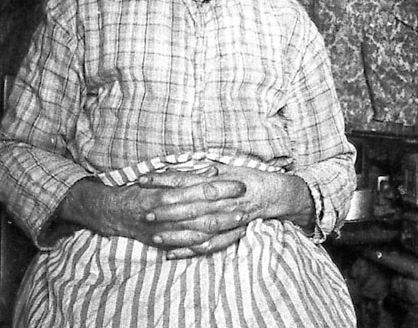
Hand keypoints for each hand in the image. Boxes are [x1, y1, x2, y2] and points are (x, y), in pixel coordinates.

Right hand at [57, 168, 237, 251]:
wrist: (112, 212)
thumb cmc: (140, 190)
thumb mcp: (162, 177)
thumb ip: (188, 175)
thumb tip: (213, 171)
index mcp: (168, 194)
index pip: (202, 190)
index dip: (224, 188)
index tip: (241, 184)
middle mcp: (168, 214)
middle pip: (205, 212)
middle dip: (228, 208)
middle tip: (248, 203)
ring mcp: (167, 231)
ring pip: (201, 230)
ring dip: (224, 226)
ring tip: (242, 220)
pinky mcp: (166, 242)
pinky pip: (190, 246)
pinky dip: (208, 243)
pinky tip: (225, 239)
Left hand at [140, 166, 313, 258]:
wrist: (272, 195)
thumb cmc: (248, 178)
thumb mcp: (228, 167)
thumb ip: (206, 168)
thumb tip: (185, 164)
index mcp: (218, 183)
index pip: (185, 180)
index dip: (163, 180)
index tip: (144, 180)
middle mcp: (220, 202)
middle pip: (188, 206)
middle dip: (166, 210)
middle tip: (145, 211)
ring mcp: (225, 220)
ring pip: (197, 229)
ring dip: (175, 234)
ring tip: (154, 236)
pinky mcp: (229, 234)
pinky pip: (207, 245)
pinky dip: (189, 251)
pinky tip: (171, 253)